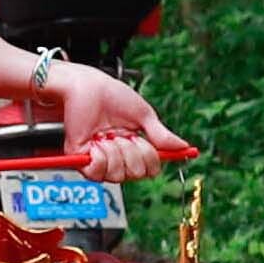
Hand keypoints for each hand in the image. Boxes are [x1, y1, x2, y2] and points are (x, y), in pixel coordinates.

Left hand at [45, 61, 174, 183]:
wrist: (85, 87)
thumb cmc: (110, 95)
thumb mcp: (143, 114)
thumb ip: (161, 135)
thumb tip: (183, 147)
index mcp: (134, 145)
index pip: (150, 169)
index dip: (152, 159)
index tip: (146, 140)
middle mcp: (117, 155)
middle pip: (136, 174)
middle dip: (133, 152)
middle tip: (123, 134)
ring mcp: (99, 157)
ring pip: (118, 175)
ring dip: (115, 152)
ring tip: (107, 135)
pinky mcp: (80, 158)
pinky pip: (97, 173)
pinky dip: (100, 157)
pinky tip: (96, 142)